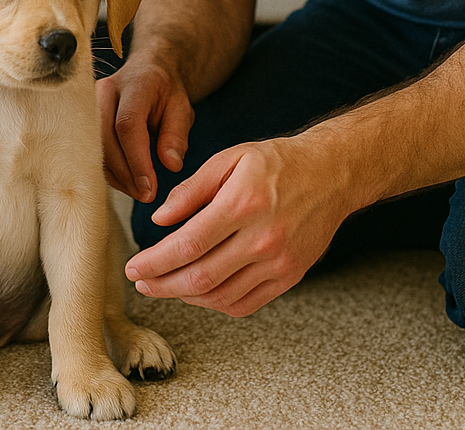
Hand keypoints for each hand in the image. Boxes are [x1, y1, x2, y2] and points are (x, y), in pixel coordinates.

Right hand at [96, 63, 193, 202]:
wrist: (148, 72)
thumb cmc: (165, 91)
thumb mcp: (182, 108)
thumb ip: (177, 135)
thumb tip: (171, 165)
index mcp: (134, 84)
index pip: (127, 124)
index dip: (137, 160)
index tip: (150, 187)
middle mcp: (105, 91)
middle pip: (105, 138)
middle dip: (126, 173)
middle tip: (147, 195)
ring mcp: (88, 103)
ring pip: (94, 147)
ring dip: (116, 175)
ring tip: (140, 192)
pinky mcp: (83, 118)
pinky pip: (91, 150)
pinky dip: (109, 170)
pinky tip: (127, 182)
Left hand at [123, 136, 351, 315]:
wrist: (331, 174)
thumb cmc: (276, 162)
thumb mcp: (229, 159)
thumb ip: (190, 190)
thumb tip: (158, 220)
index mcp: (242, 204)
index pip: (188, 244)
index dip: (155, 262)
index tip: (133, 267)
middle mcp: (262, 238)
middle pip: (200, 277)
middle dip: (162, 285)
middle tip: (141, 283)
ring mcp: (279, 262)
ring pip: (220, 296)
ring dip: (185, 297)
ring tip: (164, 287)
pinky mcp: (290, 276)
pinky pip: (245, 303)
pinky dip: (215, 304)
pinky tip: (198, 293)